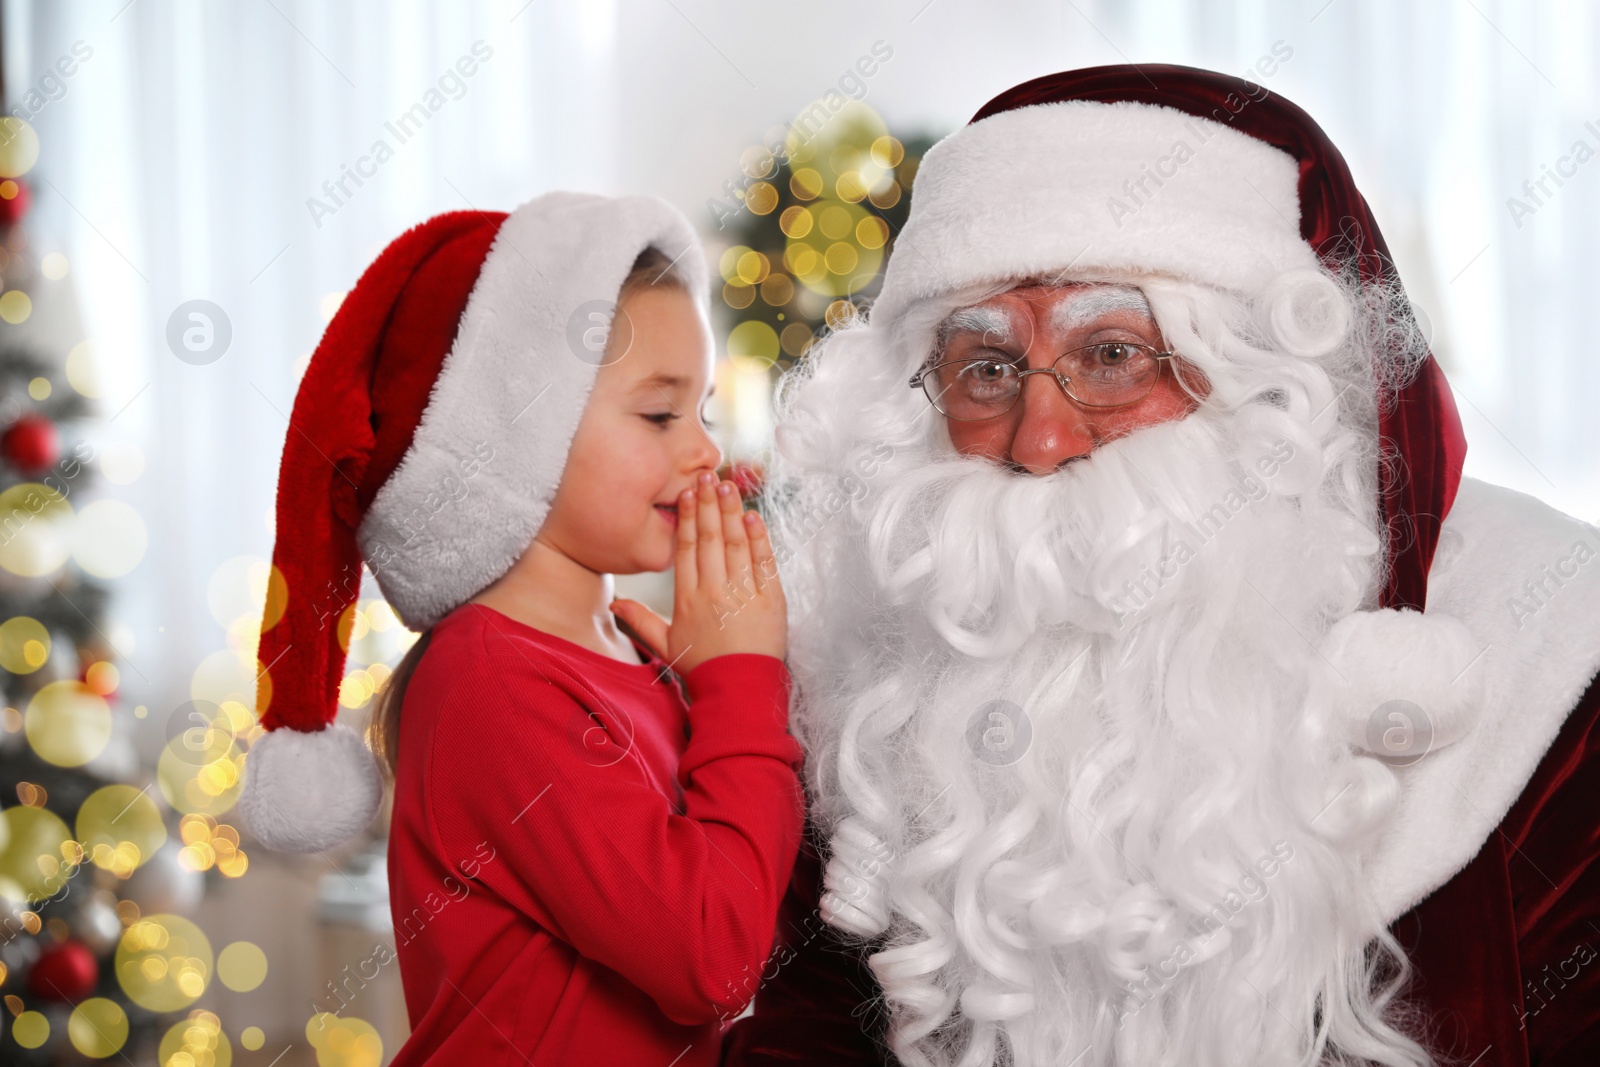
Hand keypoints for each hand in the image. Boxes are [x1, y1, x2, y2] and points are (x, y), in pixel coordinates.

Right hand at [610, 470, 786, 675]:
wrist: (738, 692)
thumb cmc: (703, 668)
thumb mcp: (666, 645)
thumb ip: (640, 620)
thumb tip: (613, 603)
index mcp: (688, 599)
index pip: (685, 549)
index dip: (686, 518)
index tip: (687, 493)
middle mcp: (715, 593)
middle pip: (709, 539)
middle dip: (709, 504)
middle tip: (708, 476)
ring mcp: (744, 596)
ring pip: (736, 544)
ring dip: (732, 512)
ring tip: (728, 486)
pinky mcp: (771, 602)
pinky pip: (764, 563)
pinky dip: (760, 538)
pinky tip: (754, 517)